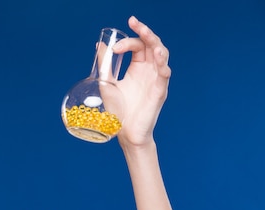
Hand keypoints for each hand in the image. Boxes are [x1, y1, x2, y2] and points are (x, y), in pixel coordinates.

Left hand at [113, 16, 170, 146]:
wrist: (124, 132)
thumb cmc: (118, 109)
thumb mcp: (107, 83)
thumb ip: (105, 65)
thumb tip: (100, 45)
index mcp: (138, 67)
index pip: (137, 46)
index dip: (126, 42)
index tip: (113, 48)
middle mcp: (149, 71)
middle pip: (152, 45)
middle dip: (144, 32)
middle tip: (134, 23)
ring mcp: (155, 80)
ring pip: (162, 55)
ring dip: (155, 44)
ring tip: (147, 35)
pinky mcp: (159, 91)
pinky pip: (164, 74)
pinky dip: (162, 64)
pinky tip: (158, 56)